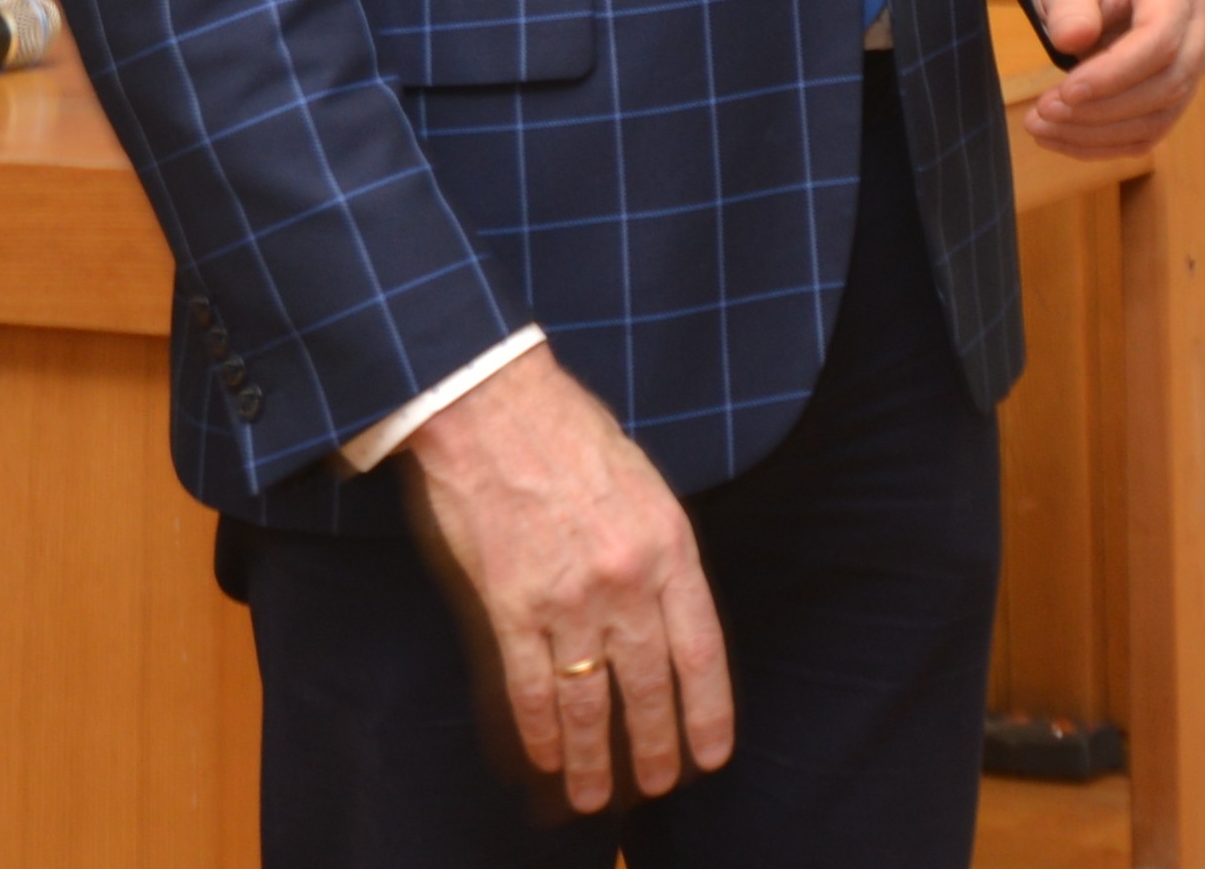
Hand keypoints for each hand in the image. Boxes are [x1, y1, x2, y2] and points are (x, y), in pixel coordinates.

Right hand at [396, 344, 730, 814]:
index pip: (701, 648)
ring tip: (596, 799)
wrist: (493, 405)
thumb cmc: (571, 435)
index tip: (712, 753)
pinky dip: (538, 730)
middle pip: (649, 685)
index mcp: (670, 544)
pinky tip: (544, 759)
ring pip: (589, 701)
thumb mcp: (646, 485)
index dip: (708, 710)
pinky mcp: (509, 605)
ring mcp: (566, 598)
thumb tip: (664, 617)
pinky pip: (530, 686)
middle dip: (655, 747)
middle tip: (656, 787)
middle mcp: (626, 580)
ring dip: (593, 758)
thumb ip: (659, 553)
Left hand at [1020, 0, 1204, 159]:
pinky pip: (1151, 129)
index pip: (1160, 39)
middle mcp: (1202, 20)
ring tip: (1041, 127)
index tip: (1065, 93)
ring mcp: (1198, 57)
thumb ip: (1071, 2)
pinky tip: (1063, 137)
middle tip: (1042, 113)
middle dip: (1102, 109)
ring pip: (1160, 116)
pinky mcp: (1181, 88)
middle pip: (1167, 83)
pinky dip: (1105, 143)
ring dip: (1098, 133)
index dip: (1115, 73)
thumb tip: (1073, 41)